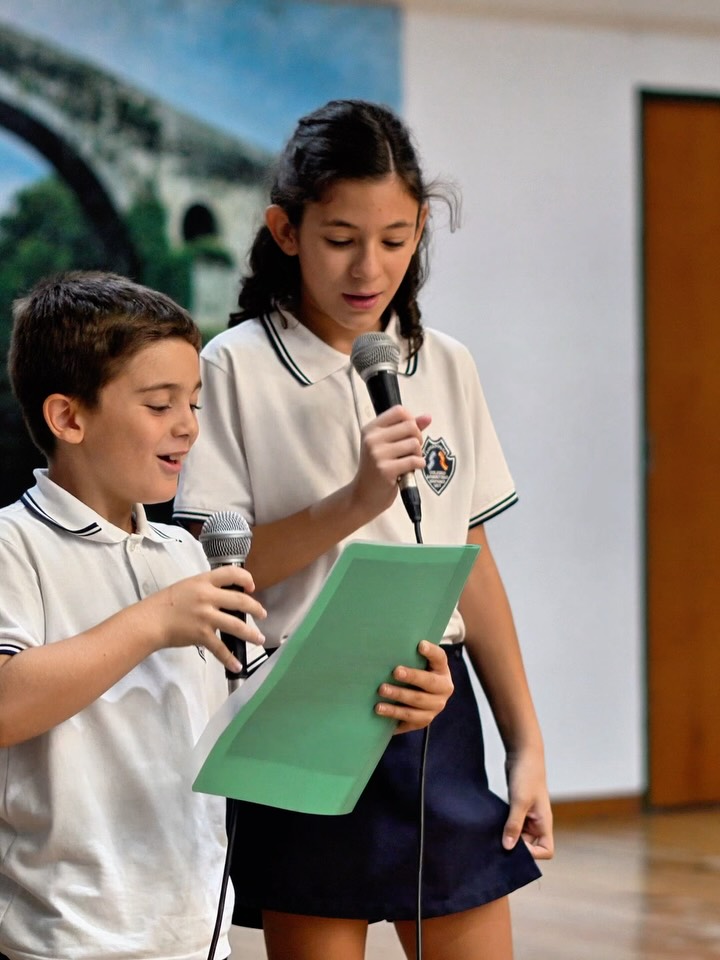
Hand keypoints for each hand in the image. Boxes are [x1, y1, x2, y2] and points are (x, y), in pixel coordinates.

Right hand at [145, 566, 266, 672]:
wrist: (150, 621)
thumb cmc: (166, 603)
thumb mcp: (187, 586)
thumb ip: (206, 588)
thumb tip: (224, 596)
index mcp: (203, 581)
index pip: (231, 573)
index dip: (246, 579)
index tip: (251, 587)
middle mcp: (207, 597)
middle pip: (240, 600)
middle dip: (256, 608)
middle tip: (262, 614)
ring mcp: (205, 616)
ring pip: (236, 625)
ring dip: (251, 633)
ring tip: (260, 639)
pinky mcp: (201, 635)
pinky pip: (220, 648)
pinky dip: (230, 659)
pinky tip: (237, 665)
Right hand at [350, 407, 430, 518]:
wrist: (364, 496)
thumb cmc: (377, 469)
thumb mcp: (387, 445)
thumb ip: (407, 430)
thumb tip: (428, 417)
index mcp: (371, 429)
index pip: (399, 411)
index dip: (411, 420)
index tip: (410, 434)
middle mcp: (372, 439)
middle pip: (410, 426)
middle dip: (418, 439)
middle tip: (411, 451)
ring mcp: (378, 455)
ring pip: (414, 443)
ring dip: (418, 454)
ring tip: (408, 462)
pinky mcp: (386, 470)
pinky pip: (415, 460)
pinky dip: (419, 465)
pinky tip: (411, 470)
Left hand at [375, 640, 453, 733]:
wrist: (422, 699)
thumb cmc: (415, 673)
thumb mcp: (418, 664)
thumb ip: (410, 655)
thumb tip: (389, 644)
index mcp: (442, 670)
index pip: (440, 658)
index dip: (431, 652)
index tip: (420, 645)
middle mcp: (443, 689)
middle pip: (429, 683)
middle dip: (412, 677)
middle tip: (395, 671)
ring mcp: (435, 707)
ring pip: (417, 704)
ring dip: (399, 696)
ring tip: (381, 691)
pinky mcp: (423, 721)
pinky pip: (408, 719)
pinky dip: (393, 715)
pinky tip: (380, 710)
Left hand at [502, 748, 553, 859]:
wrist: (523, 752)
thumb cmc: (527, 775)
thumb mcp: (520, 802)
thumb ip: (514, 825)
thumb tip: (507, 847)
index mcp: (544, 822)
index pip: (546, 850)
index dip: (533, 854)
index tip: (516, 846)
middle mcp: (537, 821)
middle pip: (530, 845)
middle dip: (516, 847)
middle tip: (498, 845)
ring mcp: (527, 814)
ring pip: (519, 834)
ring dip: (508, 836)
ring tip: (492, 835)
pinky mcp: (517, 807)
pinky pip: (512, 823)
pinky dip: (503, 826)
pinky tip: (491, 824)